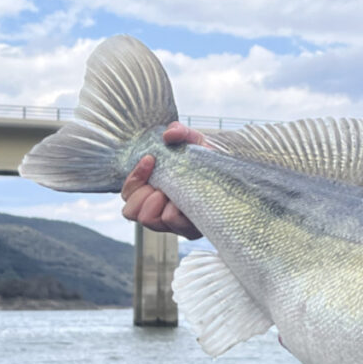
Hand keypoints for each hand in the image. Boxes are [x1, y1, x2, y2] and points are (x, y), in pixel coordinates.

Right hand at [121, 122, 205, 239]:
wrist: (234, 172)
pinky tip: (186, 198)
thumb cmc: (209, 160)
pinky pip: (174, 224)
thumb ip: (180, 132)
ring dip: (155, 204)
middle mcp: (160, 211)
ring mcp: (176, 224)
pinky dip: (174, 211)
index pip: (128, 196)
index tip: (150, 159)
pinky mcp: (192, 231)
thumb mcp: (194, 141)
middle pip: (132, 212)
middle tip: (160, 185)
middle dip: (142, 194)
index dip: (133, 179)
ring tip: (170, 192)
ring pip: (149, 221)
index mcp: (153, 193)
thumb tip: (169, 134)